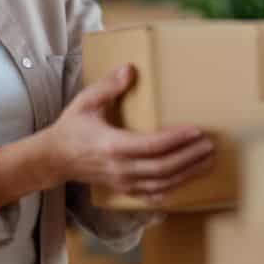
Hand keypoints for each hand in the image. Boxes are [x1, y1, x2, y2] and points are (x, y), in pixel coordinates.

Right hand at [41, 64, 213, 202]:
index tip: (196, 131)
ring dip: (187, 173)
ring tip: (206, 160)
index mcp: (112, 145)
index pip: (151, 145)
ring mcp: (123, 182)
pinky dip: (173, 188)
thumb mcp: (86, 101)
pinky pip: (153, 194)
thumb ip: (109, 86)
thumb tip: (131, 70)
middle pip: (162, 168)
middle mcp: (120, 168)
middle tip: (209, 145)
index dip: (176, 139)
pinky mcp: (124, 188)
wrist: (54, 159)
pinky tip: (188, 179)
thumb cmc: (71, 128)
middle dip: (189, 157)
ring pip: (161, 184)